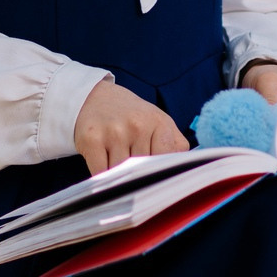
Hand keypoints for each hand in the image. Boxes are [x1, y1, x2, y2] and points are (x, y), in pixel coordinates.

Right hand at [75, 78, 189, 174]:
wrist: (95, 97)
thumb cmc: (131, 116)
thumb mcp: (159, 123)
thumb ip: (175, 145)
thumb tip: (184, 171)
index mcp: (159, 123)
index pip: (166, 161)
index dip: (159, 174)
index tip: (155, 180)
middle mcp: (138, 125)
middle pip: (143, 170)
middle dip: (138, 175)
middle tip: (133, 170)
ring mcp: (114, 132)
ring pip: (121, 173)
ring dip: (119, 176)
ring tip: (117, 164)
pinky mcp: (92, 139)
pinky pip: (100, 172)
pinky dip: (102, 177)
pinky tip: (104, 167)